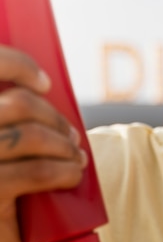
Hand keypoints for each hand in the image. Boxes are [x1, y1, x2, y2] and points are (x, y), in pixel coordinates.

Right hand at [0, 45, 86, 241]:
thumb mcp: (0, 154)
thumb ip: (9, 124)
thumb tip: (43, 91)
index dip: (18, 65)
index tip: (45, 82)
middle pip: (18, 104)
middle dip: (55, 118)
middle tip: (72, 136)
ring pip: (31, 136)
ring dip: (64, 145)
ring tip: (76, 159)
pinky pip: (38, 172)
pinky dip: (65, 171)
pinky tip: (73, 175)